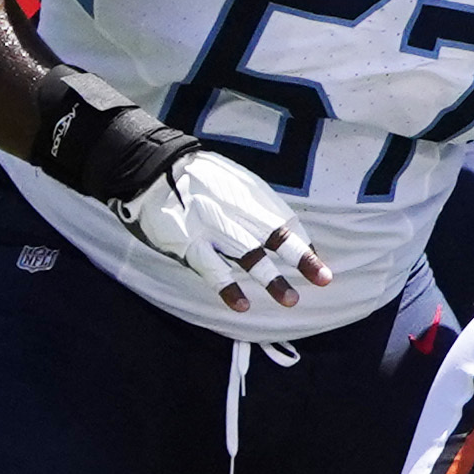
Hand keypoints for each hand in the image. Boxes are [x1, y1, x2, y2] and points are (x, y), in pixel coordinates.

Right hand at [112, 150, 334, 312]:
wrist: (150, 167)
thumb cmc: (196, 178)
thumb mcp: (232, 181)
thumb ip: (254, 205)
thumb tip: (281, 231)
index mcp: (248, 193)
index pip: (283, 219)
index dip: (301, 243)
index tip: (316, 262)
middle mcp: (235, 209)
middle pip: (274, 235)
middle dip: (301, 259)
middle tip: (323, 280)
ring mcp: (212, 226)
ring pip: (248, 254)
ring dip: (271, 279)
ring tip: (291, 300)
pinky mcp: (189, 242)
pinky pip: (212, 268)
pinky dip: (228, 288)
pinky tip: (242, 305)